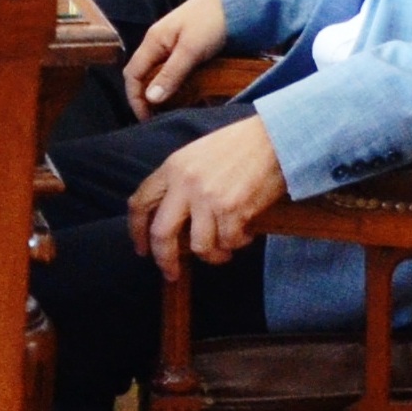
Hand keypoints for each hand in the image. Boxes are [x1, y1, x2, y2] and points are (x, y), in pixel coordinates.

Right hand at [122, 0, 231, 122]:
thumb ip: (171, 74)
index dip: (135, 99)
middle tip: (160, 119)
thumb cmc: (213, 19)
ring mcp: (175, 45)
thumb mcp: (191, 49)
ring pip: (160, 74)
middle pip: (144, 76)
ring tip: (175, 111)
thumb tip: (150, 99)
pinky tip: (190, 96)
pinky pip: (177, 70)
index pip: (132, 75)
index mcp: (153, 41)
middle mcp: (160, 44)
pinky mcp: (191, 48)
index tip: (147, 120)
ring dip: (164, 93)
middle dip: (147, 98)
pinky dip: (179, 85)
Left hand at [128, 116, 286, 281]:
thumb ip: (179, 182)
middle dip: (164, 259)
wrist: (274, 138)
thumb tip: (172, 221)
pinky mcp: (233, 209)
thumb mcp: (196, 156)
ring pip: (199, 246)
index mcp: (172, 168)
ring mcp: (208, 198)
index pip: (140, 203)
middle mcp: (185, 184)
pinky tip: (245, 235)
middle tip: (171, 273)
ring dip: (212, 255)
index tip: (142, 249)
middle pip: (161, 233)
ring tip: (224, 250)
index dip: (136, 231)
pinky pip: (229, 242)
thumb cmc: (238, 147)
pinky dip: (237, 244)